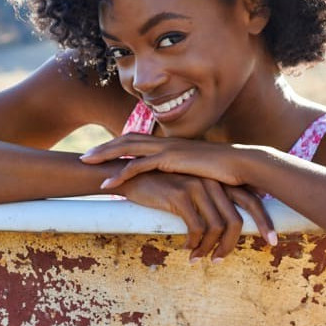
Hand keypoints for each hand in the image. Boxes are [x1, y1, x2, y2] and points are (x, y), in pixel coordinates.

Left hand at [82, 134, 250, 187]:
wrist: (242, 164)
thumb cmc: (224, 170)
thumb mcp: (198, 170)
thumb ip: (185, 173)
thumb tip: (178, 182)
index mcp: (170, 144)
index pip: (137, 141)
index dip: (117, 146)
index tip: (100, 153)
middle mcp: (165, 143)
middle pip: (125, 141)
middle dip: (103, 149)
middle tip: (83, 157)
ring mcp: (167, 149)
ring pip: (127, 150)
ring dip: (104, 157)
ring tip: (85, 166)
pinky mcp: (171, 160)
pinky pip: (139, 166)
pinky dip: (121, 174)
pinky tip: (108, 184)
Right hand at [112, 171, 276, 260]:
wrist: (128, 175)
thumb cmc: (160, 187)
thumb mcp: (190, 190)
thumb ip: (210, 201)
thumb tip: (229, 224)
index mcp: (219, 179)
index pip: (251, 200)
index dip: (264, 222)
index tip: (272, 241)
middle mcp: (212, 181)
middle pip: (236, 219)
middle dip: (234, 244)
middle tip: (223, 262)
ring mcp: (196, 187)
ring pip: (215, 227)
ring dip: (208, 249)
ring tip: (199, 259)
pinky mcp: (180, 196)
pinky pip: (195, 228)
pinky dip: (193, 244)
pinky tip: (185, 250)